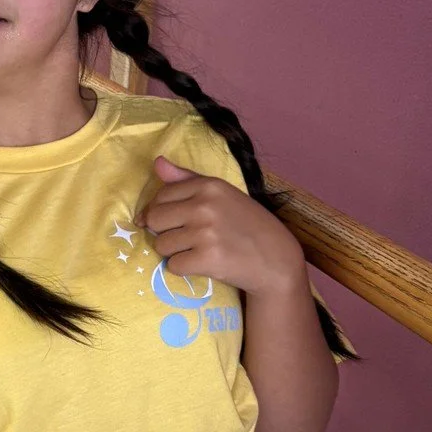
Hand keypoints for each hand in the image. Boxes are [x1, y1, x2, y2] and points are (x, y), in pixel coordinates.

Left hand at [142, 157, 304, 296]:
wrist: (277, 259)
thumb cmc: (247, 225)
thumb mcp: (221, 194)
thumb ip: (186, 179)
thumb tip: (157, 162)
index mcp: (208, 185)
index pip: (161, 196)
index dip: (163, 211)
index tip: (176, 221)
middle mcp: (205, 205)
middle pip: (154, 219)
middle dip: (164, 231)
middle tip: (187, 238)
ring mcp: (205, 232)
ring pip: (161, 245)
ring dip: (174, 252)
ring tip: (198, 250)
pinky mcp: (207, 258)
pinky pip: (173, 266)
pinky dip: (185, 269)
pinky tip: (204, 263)